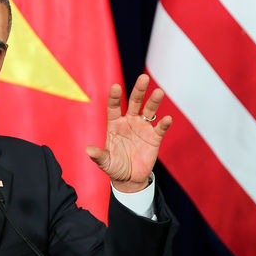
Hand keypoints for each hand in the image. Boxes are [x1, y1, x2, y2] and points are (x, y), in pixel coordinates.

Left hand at [86, 74, 172, 192]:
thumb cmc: (115, 167)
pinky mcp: (154, 138)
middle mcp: (129, 122)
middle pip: (134, 102)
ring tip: (158, 92)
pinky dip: (163, 123)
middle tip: (144, 77)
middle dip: (139, 90)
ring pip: (149, 111)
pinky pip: (159, 128)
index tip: (115, 86)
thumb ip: (98, 156)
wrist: (130, 178)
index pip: (113, 107)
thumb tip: (88, 150)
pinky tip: (167, 119)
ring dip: (154, 101)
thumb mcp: (105, 162)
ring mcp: (142, 128)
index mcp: (115, 124)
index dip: (115, 97)